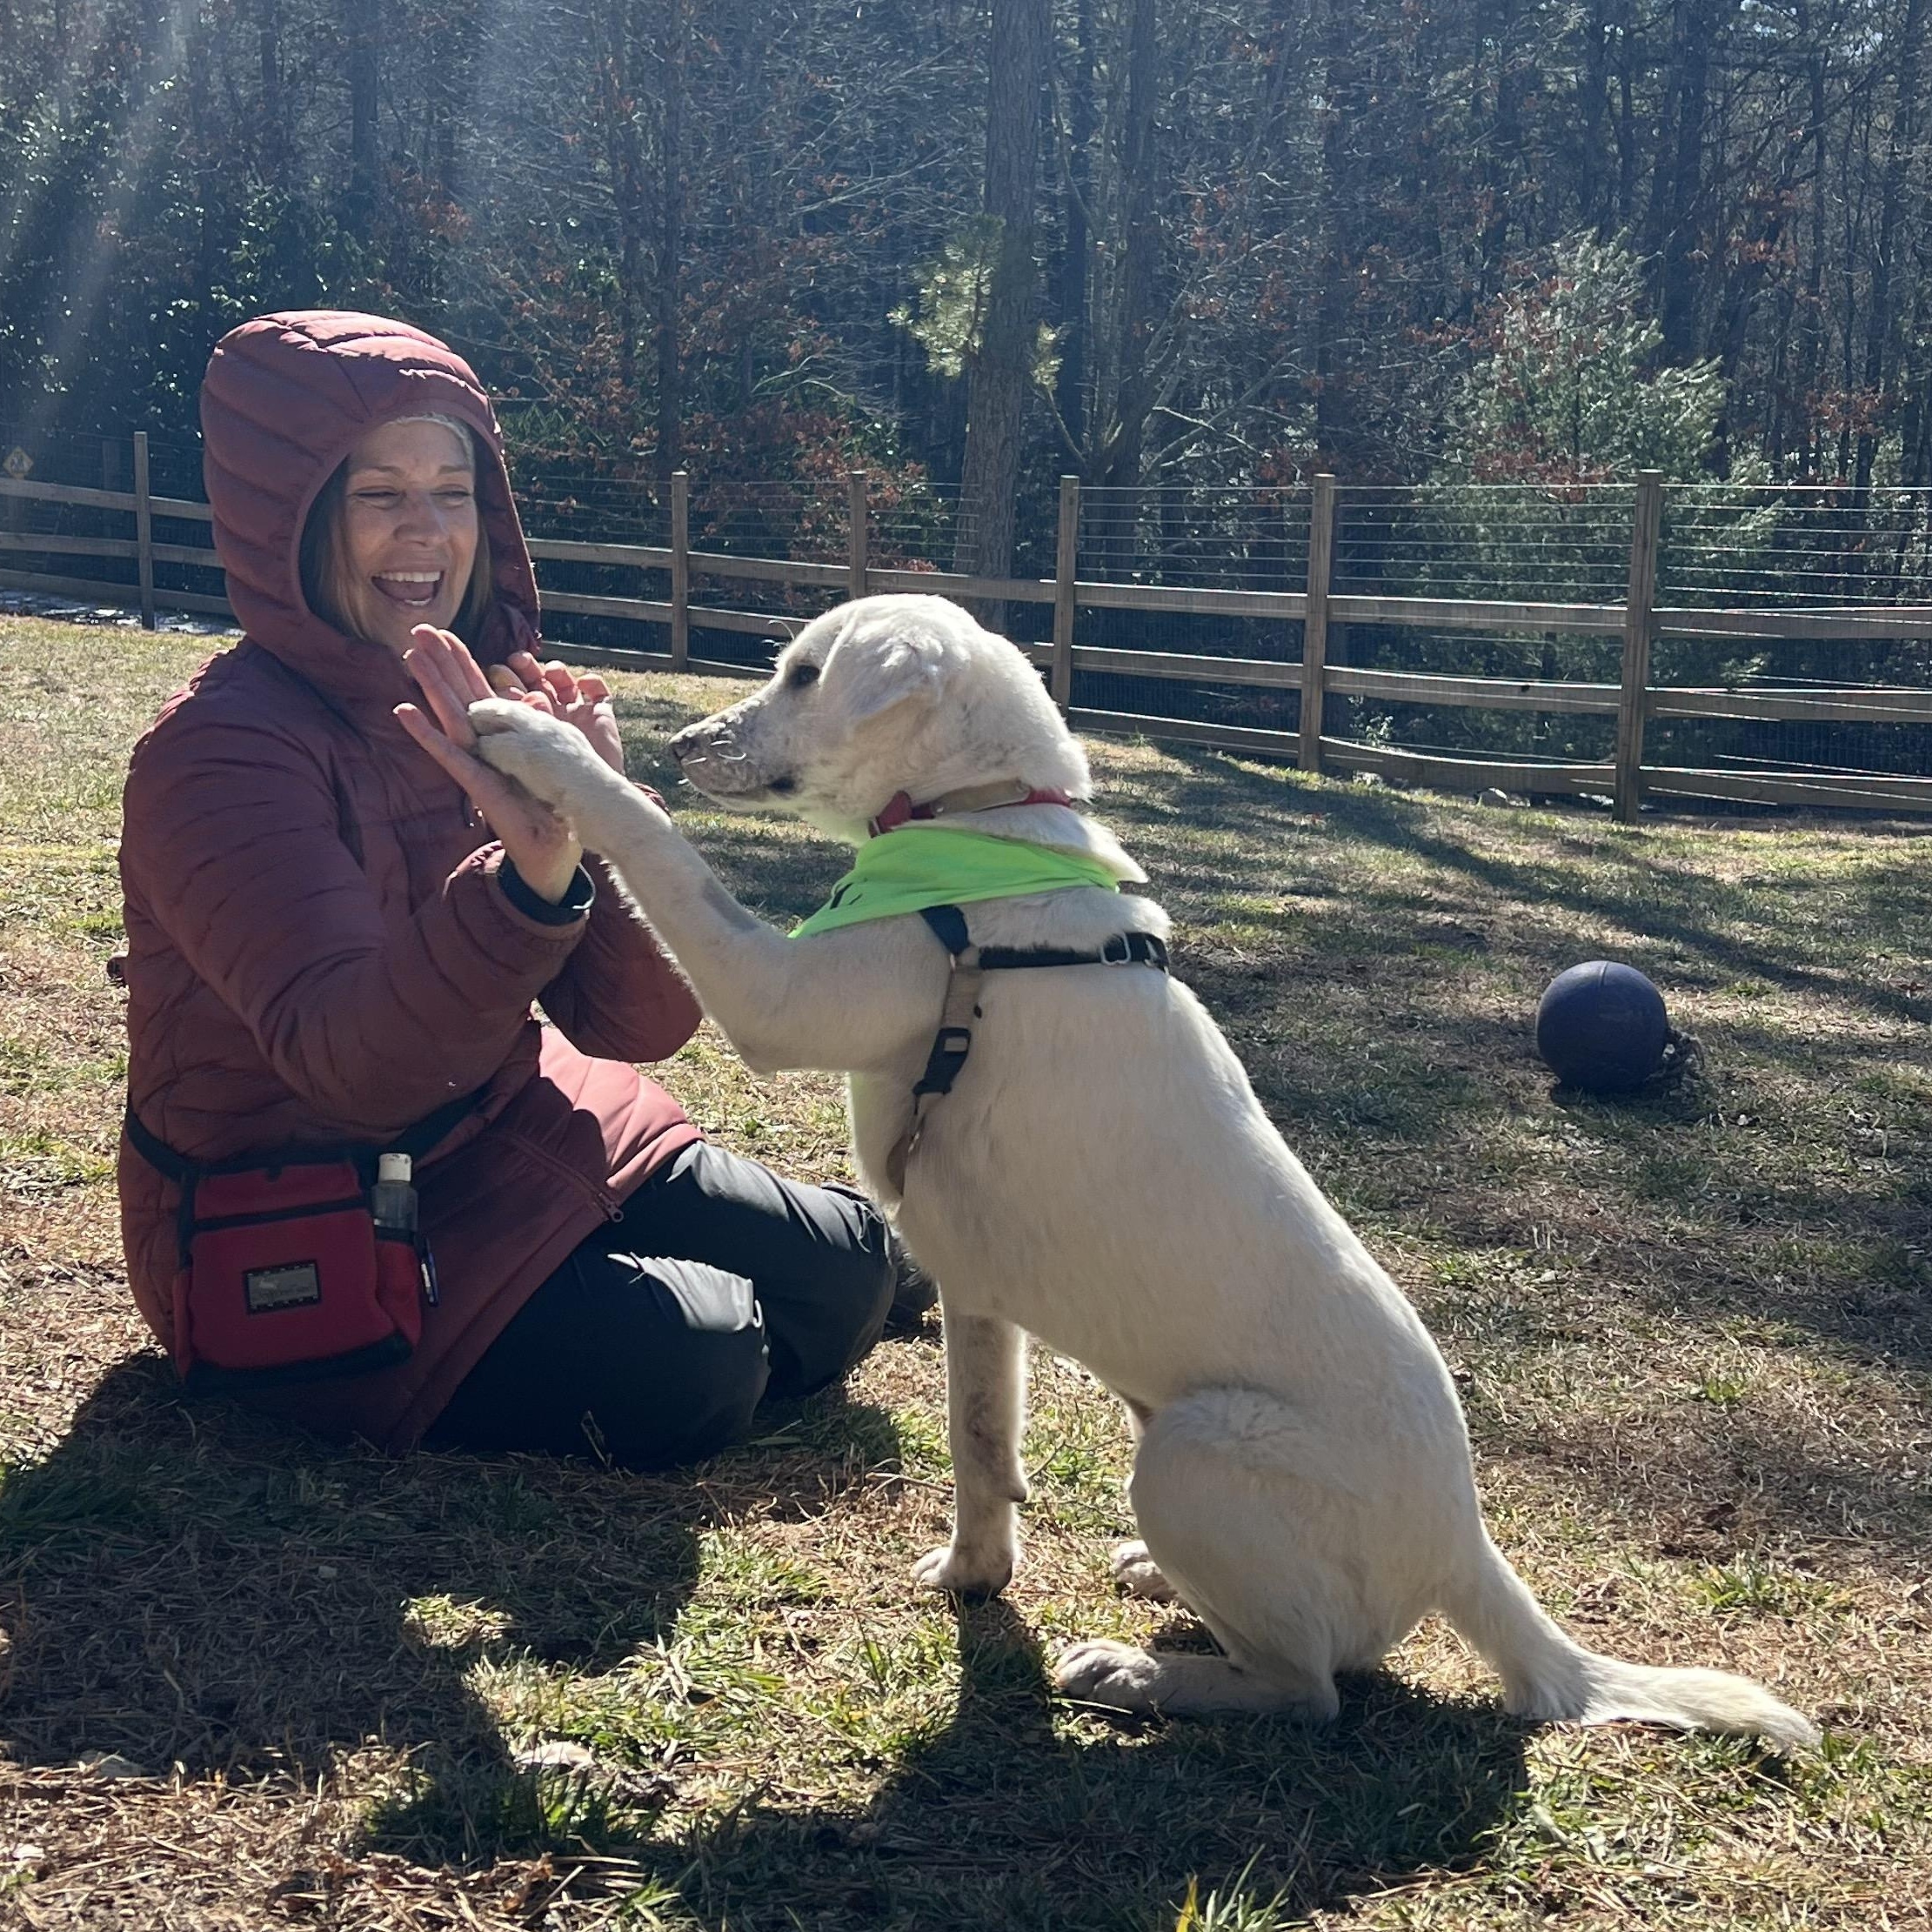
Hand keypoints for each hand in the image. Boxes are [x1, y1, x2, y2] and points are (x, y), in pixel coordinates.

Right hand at [396, 626, 583, 904]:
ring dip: (429, 685)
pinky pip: (446, 752)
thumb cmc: (550, 802)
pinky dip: (425, 733)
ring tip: (409, 655)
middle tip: (417, 628)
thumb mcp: (549, 754)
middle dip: (440, 661)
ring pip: (448, 714)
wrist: (554, 843)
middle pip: (457, 693)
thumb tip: (535, 695)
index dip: (461, 661)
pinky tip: (403, 710)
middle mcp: (483, 743)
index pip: (477, 688)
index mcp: (501, 734)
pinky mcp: (473, 781)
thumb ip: (536, 723)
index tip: (444, 632)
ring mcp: (475, 761)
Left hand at [486, 651, 625, 773]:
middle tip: (517, 660)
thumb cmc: (549, 782)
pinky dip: (592, 682)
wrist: (590, 798)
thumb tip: (473, 712)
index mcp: (530, 727)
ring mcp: (577, 716)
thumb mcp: (516, 753)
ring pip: (564, 683)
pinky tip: (583, 682)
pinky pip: (598, 692)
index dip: (506, 680)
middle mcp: (552, 718)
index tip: (497, 670)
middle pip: (537, 683)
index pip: (515, 696)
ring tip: (551, 670)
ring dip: (556, 671)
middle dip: (527, 669)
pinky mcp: (601, 717)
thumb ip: (498, 734)